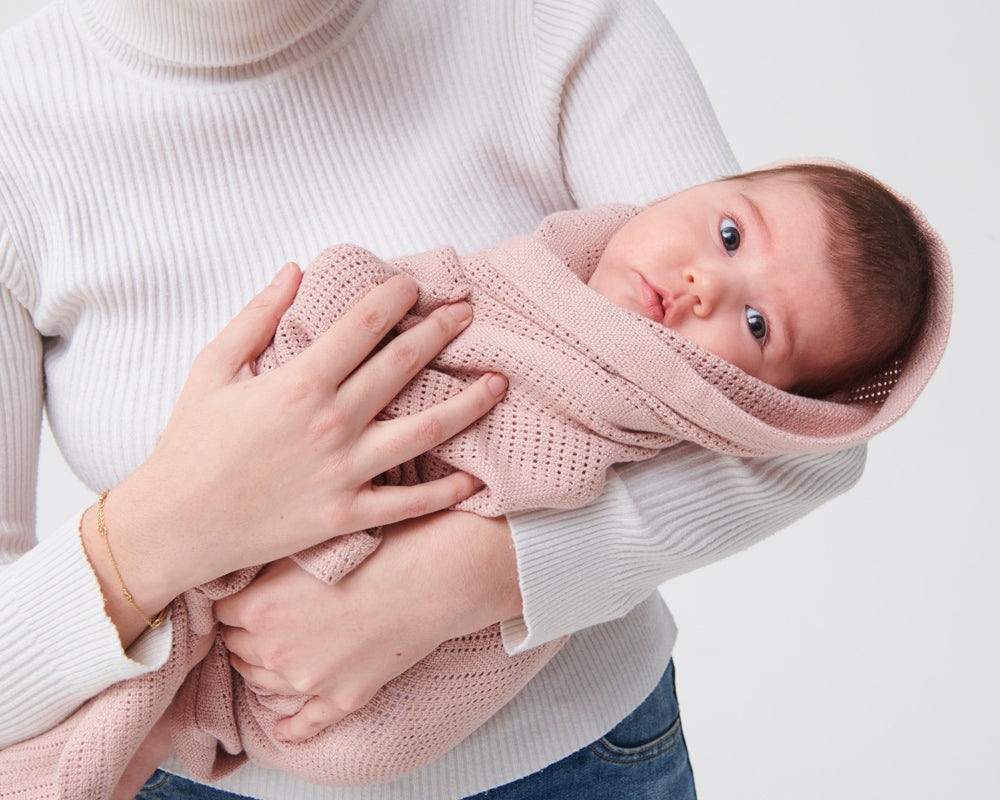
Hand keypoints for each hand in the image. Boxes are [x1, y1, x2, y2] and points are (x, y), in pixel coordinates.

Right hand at [81, 264, 505, 646]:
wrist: (176, 524)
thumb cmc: (189, 444)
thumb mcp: (213, 368)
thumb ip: (256, 317)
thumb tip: (293, 271)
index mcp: (300, 382)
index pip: (363, 326)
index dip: (395, 298)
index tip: (416, 286)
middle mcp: (331, 423)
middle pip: (403, 366)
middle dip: (440, 333)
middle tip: (467, 314)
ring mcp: (344, 471)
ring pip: (424, 431)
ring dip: (468, 404)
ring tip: (499, 383)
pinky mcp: (347, 514)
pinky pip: (409, 503)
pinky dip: (446, 491)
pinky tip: (475, 478)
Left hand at [214, 511, 521, 741]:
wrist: (430, 577)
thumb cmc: (376, 549)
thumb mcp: (310, 546)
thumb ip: (269, 569)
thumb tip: (247, 576)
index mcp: (258, 608)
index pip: (222, 614)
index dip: (235, 603)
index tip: (245, 597)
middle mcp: (274, 649)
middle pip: (238, 648)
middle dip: (246, 635)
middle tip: (262, 621)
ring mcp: (309, 679)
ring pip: (264, 682)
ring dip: (264, 669)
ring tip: (277, 654)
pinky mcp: (342, 697)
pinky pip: (306, 723)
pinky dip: (291, 727)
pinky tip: (283, 728)